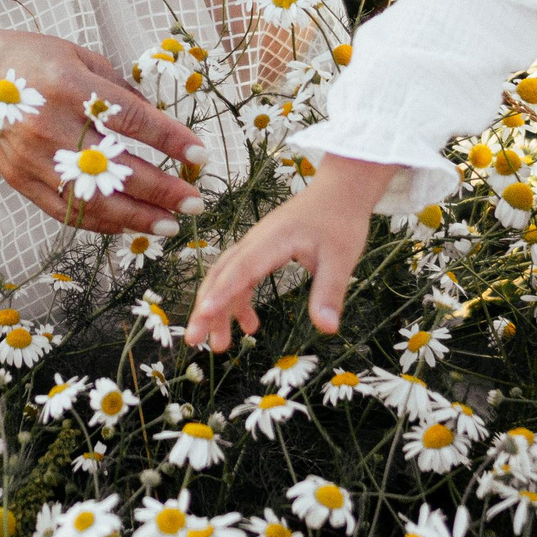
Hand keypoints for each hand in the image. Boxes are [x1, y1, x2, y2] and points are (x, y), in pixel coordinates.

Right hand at [0, 23, 205, 238]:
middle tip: (194, 203)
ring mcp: (31, 157)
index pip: (130, 119)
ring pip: (91, 199)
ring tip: (170, 226)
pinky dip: (100, 223)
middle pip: (115, 167)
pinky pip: (65, 211)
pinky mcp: (18, 179)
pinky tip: (128, 227)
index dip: (169, 139)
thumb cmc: (31, 60)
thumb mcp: (78, 56)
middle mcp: (49, 124)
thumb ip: (118, 88)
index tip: (200, 154)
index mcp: (69, 85)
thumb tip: (159, 124)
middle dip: (161, 190)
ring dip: (136, 218)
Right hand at [184, 155, 397, 349]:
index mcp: (273, 240)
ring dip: (219, 309)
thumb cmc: (340, 220)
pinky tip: (250, 325)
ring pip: (226, 278)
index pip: (241, 269)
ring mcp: (255, 246)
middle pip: (221, 275)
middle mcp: (256, 242)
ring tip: (219, 345)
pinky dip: (238, 301)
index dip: (222, 292)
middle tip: (195, 340)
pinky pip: (240, 277)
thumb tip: (327, 329)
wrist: (341, 191)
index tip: (204, 313)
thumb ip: (330, 292)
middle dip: (206, 308)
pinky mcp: (260, 251)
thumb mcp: (342, 259)